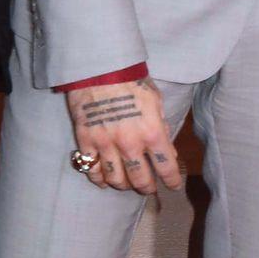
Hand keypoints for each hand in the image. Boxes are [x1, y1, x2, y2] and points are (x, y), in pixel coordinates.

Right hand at [65, 79, 181, 196]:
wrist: (100, 69)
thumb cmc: (132, 82)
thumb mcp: (156, 102)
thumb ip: (160, 128)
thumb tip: (166, 151)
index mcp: (152, 132)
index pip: (166, 167)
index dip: (172, 180)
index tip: (173, 186)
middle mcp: (130, 143)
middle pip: (140, 179)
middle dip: (146, 188)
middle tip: (148, 188)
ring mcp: (105, 144)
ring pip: (115, 179)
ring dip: (123, 185)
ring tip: (126, 184)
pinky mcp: (85, 140)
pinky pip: (91, 168)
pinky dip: (98, 178)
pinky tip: (103, 180)